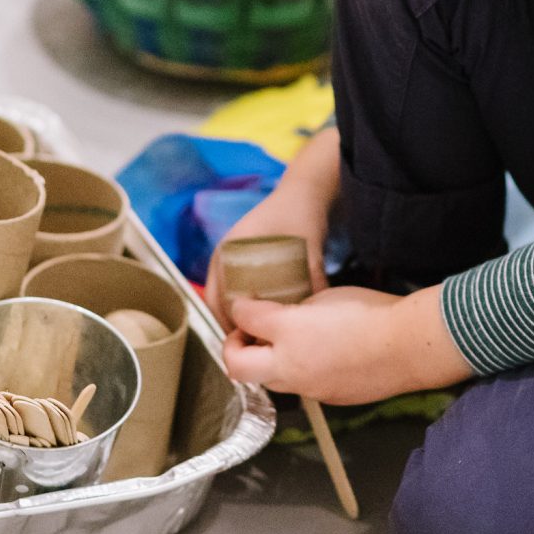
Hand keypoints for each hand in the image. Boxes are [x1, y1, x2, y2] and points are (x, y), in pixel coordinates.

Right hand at [204, 181, 330, 329]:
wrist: (306, 190)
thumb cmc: (302, 216)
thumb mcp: (308, 250)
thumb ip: (313, 279)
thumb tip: (316, 315)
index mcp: (229, 251)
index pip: (217, 297)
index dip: (228, 321)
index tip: (246, 340)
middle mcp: (225, 254)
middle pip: (218, 299)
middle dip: (231, 322)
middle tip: (251, 343)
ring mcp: (232, 255)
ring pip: (225, 294)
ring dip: (236, 313)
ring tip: (257, 334)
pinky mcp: (244, 257)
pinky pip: (236, 286)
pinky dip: (243, 301)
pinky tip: (263, 315)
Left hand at [223, 285, 470, 404]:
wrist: (407, 346)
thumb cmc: (371, 312)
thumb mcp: (327, 298)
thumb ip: (296, 308)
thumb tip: (282, 315)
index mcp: (288, 331)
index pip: (244, 318)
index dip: (239, 308)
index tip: (244, 304)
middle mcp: (289, 365)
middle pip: (238, 366)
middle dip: (233, 349)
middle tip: (245, 335)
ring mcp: (307, 387)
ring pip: (268, 381)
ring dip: (264, 363)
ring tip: (281, 345)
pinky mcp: (326, 398)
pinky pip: (299, 387)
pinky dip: (295, 373)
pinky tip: (316, 357)